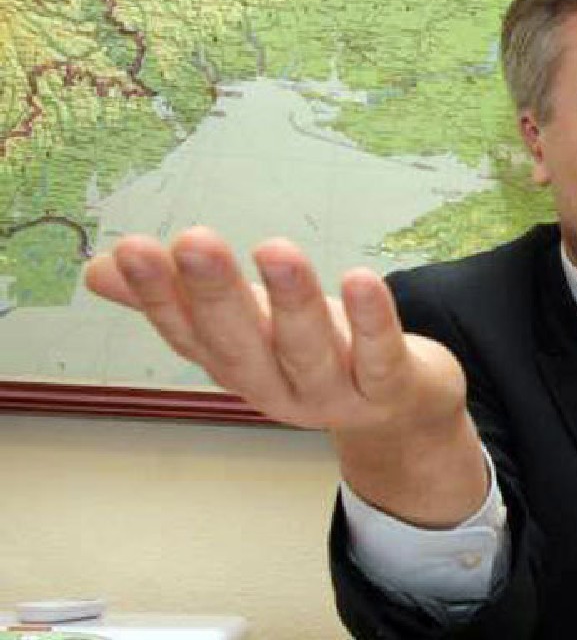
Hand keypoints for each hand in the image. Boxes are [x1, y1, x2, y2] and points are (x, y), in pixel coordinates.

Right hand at [84, 226, 487, 525]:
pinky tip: (363, 279)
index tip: (133, 249)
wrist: (400, 414)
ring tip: (276, 250)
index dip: (159, 297)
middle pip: (242, 346)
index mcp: (237, 366)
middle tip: (193, 241)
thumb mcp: (248, 323)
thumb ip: (181, 298)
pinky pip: (381, 356)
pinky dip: (373, 321)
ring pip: (309, 352)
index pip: (189, 334)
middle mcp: (278, 388)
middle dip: (216, 296)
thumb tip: (96, 269)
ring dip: (293, 303)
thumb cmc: (314, 355)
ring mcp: (336, 395)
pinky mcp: (391, 387)